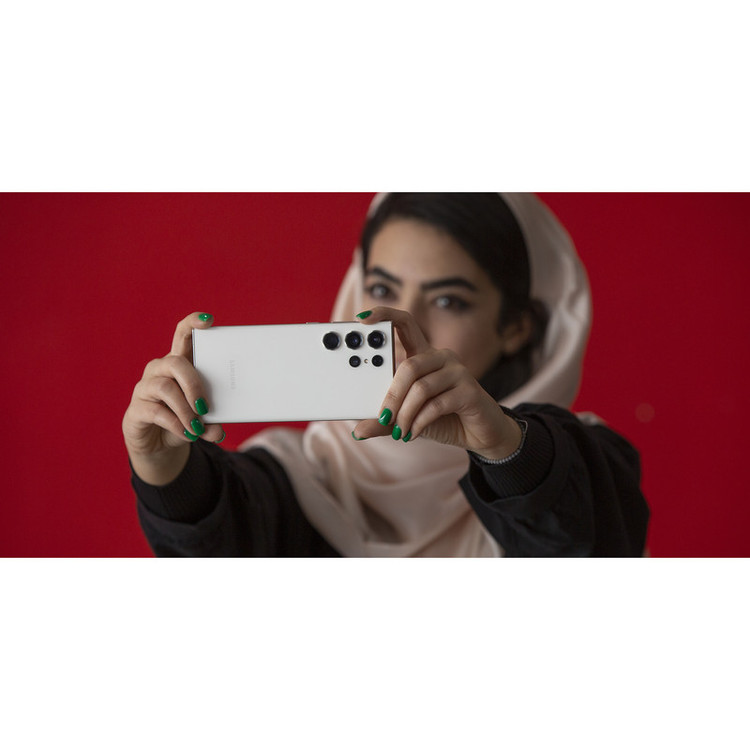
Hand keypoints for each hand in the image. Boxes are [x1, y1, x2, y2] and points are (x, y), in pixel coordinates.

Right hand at [122, 312, 224, 483]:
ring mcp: (145, 388)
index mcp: (179, 364)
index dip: (193, 324)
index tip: (209, 320)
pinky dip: (175, 424)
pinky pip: (156, 411)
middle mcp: (159, 370)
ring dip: (185, 409)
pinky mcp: (136, 410)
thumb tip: (219, 430)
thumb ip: (213, 420)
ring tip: (197, 427)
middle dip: (194, 384)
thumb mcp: (203, 418)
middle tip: (205, 407)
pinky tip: (187, 433)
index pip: (183, 335)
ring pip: (165, 388)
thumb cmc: (186, 420)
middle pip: (175, 362)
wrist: (161, 445)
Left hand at [352, 307, 522, 459]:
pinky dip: (420, 422)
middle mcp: (441, 358)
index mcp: (424, 355)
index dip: (385, 316)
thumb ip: (384, 422)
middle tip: (383, 418)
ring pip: (421, 388)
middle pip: (409, 365)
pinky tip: (412, 434)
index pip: (405, 324)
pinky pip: (437, 404)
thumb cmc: (442, 419)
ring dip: (405, 414)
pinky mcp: (469, 391)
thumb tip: (358, 431)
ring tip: (398, 432)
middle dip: (392, 396)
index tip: (362, 318)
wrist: (479, 435)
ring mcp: (458, 372)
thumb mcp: (407, 419)